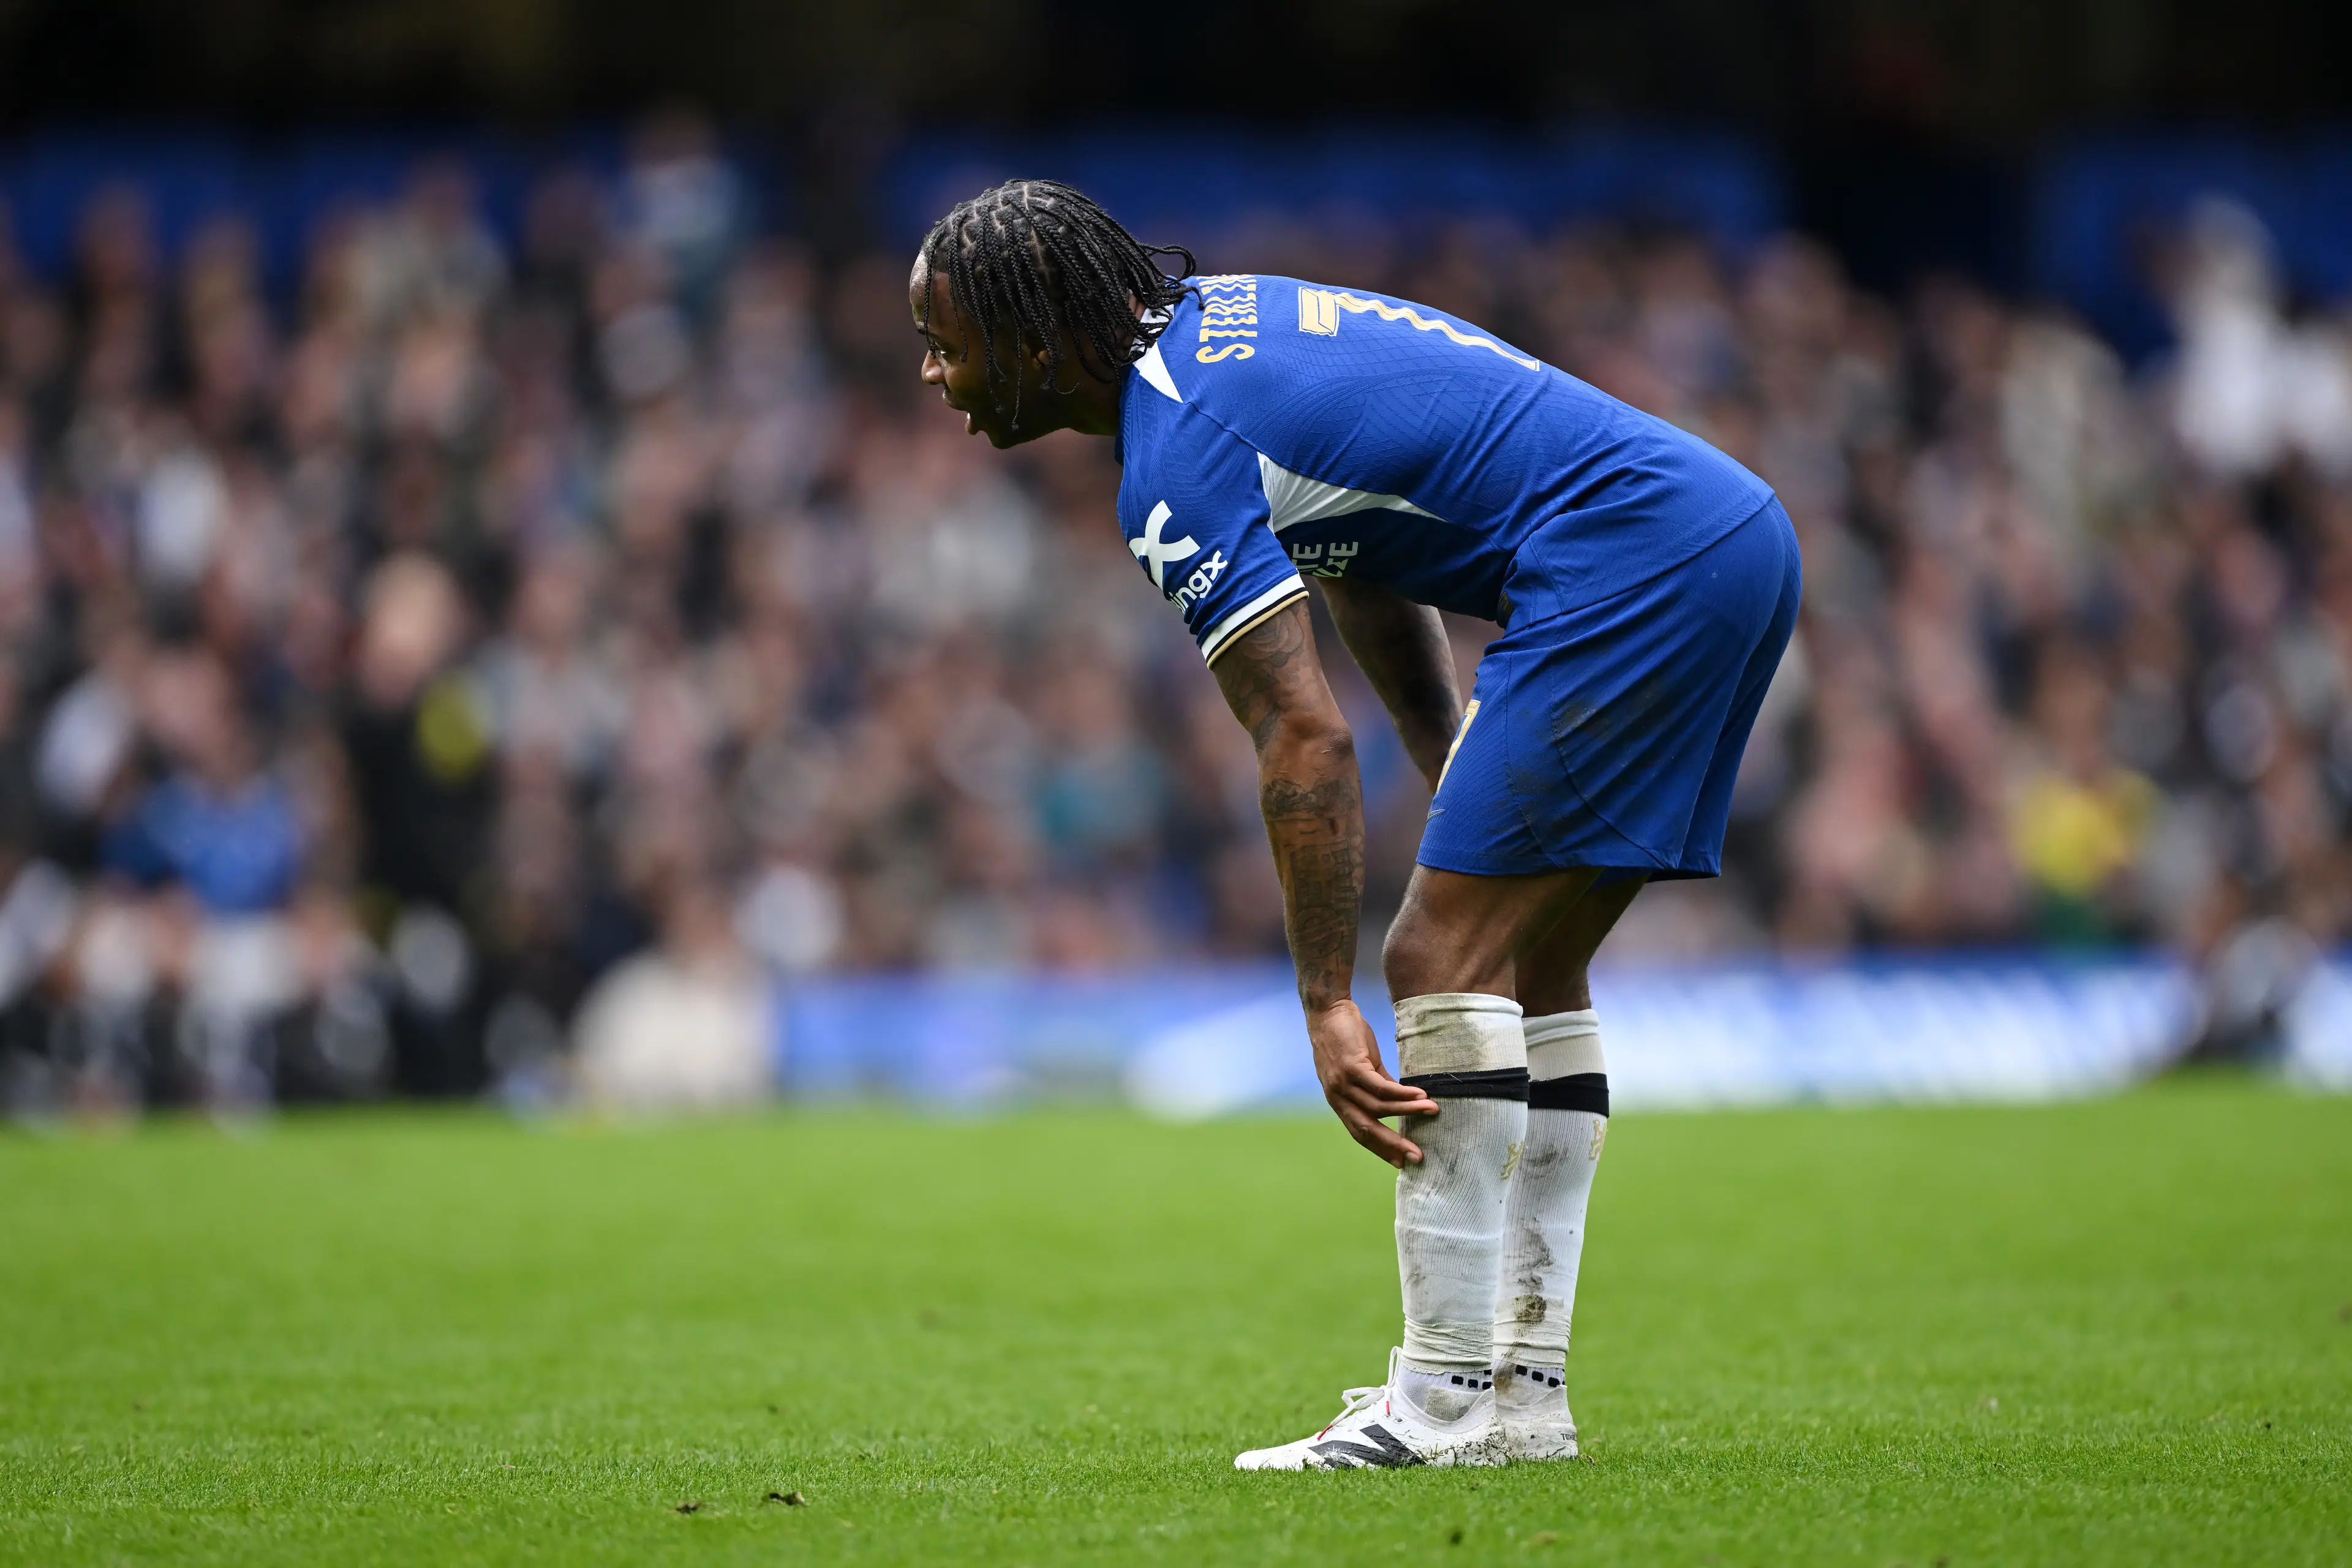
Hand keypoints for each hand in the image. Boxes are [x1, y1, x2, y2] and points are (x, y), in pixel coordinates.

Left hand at [1308, 999, 1439, 1167]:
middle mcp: (1338, 1097)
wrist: (1327, 1011)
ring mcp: (1342, 1083)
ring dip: (1407, 1113)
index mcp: (1340, 1102)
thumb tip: (1403, 1102)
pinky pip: (1380, 1087)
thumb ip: (1379, 1087)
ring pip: (1378, 1108)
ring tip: (1431, 1112)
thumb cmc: (1346, 1039)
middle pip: (1366, 1129)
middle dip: (1393, 1145)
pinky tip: (1419, 1096)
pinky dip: (1401, 1094)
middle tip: (1417, 1156)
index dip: (1381, 1150)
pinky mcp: (1350, 1067)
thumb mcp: (1363, 1068)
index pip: (1360, 1133)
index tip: (1401, 1164)